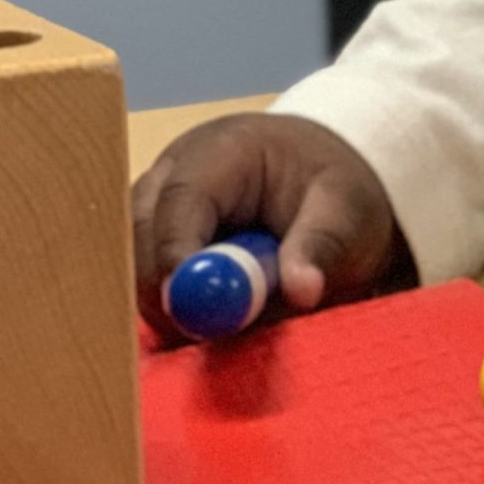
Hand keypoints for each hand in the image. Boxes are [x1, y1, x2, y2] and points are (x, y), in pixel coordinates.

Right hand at [130, 111, 409, 335]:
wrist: (330, 184)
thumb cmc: (337, 190)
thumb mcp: (347, 212)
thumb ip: (321, 248)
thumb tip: (301, 291)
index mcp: (224, 148)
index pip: (181, 197)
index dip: (177, 254)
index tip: (188, 309)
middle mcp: (178, 170)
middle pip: (140, 228)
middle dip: (162, 286)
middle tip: (199, 334)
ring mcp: (160, 203)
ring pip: (136, 259)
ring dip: (167, 301)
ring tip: (226, 321)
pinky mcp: (159, 238)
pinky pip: (146, 278)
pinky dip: (171, 307)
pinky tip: (210, 320)